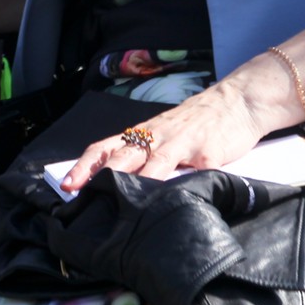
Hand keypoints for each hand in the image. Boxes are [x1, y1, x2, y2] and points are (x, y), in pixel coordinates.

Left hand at [61, 83, 265, 191]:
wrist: (236, 102)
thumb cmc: (193, 123)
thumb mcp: (161, 135)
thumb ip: (142, 156)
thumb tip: (113, 186)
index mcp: (141, 134)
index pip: (103, 148)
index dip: (84, 166)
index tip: (68, 184)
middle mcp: (156, 137)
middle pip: (122, 156)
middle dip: (102, 177)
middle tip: (84, 195)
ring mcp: (182, 144)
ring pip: (156, 162)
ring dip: (139, 182)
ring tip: (124, 202)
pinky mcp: (209, 153)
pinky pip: (196, 172)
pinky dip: (186, 186)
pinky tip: (177, 203)